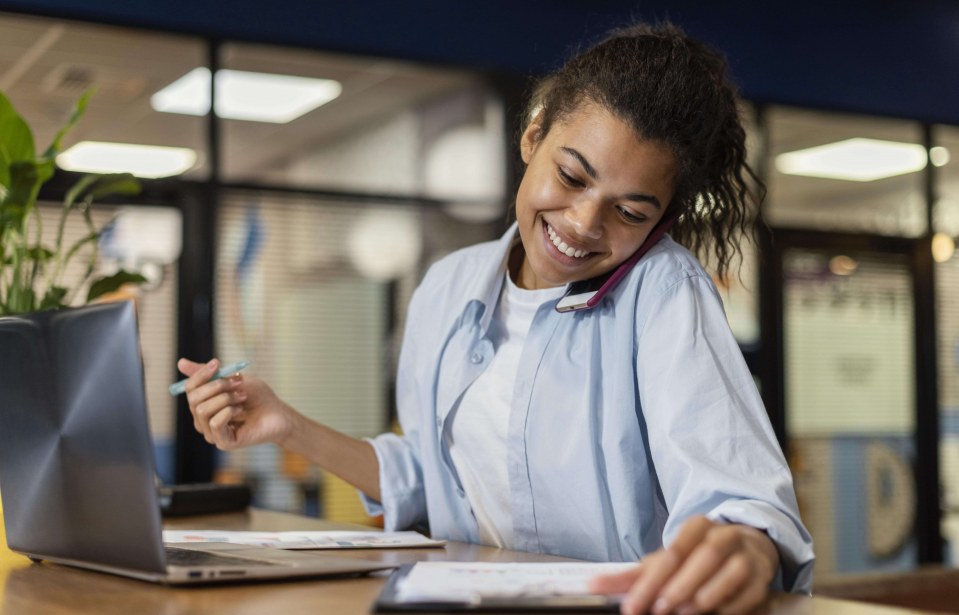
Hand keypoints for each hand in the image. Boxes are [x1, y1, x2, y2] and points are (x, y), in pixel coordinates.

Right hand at [177, 358, 298, 449]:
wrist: (279, 413)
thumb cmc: (258, 397)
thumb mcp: (233, 379)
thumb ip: (209, 374)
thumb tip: (180, 363)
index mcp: (204, 405)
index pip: (190, 389)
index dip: (201, 374)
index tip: (217, 363)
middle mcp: (203, 421)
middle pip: (193, 399)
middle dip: (216, 386)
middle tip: (238, 383)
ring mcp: (212, 434)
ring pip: (202, 411)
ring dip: (225, 398)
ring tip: (242, 397)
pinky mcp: (224, 443)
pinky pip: (215, 423)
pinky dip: (228, 411)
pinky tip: (241, 410)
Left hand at [588, 516, 779, 614]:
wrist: (747, 548)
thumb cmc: (696, 558)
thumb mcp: (665, 562)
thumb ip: (632, 575)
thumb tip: (592, 585)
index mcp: (697, 526)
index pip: (672, 552)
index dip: (650, 580)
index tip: (632, 606)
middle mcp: (724, 535)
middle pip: (702, 557)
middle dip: (678, 585)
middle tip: (659, 608)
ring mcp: (746, 554)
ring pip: (729, 570)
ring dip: (705, 594)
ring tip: (683, 611)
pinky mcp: (762, 577)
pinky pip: (749, 592)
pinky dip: (730, 605)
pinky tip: (713, 613)